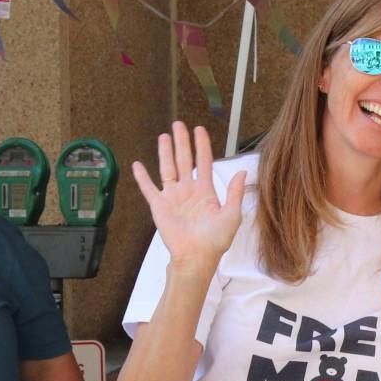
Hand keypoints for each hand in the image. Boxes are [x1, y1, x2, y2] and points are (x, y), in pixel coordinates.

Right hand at [131, 122, 246, 269]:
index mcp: (206, 191)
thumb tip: (242, 171)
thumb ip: (235, 192)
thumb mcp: (232, 215)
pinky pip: (149, 188)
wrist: (196, 257)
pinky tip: (137, 164)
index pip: (204, 162)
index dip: (202, 145)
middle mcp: (188, 191)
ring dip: (165, 152)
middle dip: (182, 142)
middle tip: (179, 124)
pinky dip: (142, 177)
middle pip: (184, 160)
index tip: (200, 129)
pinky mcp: (159, 206)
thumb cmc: (215, 240)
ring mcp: (173, 197)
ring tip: (163, 136)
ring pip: (167, 168)